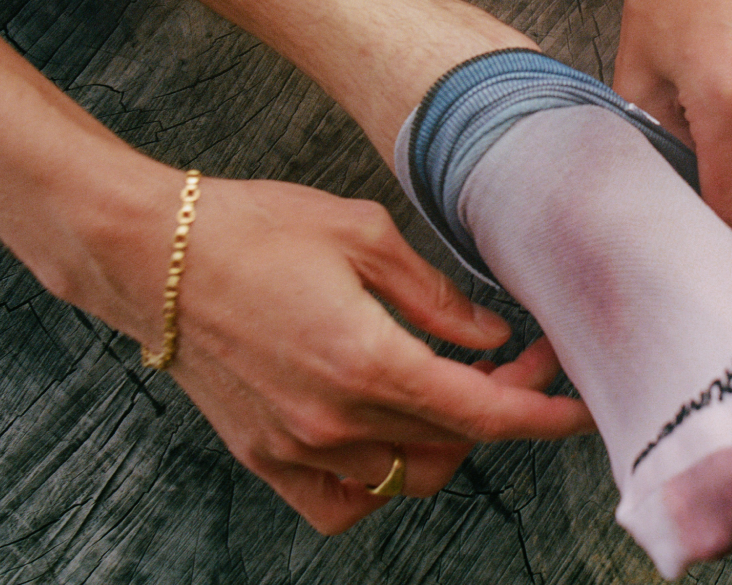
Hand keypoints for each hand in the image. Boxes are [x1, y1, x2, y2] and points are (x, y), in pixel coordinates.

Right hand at [78, 172, 593, 532]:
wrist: (150, 255)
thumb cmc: (251, 227)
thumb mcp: (362, 234)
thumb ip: (435, 295)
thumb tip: (489, 338)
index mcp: (367, 360)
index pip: (484, 414)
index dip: (543, 415)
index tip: (581, 407)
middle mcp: (334, 419)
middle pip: (454, 442)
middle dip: (500, 405)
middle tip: (514, 360)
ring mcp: (296, 447)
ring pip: (407, 477)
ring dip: (446, 440)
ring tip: (453, 388)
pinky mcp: (264, 457)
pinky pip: (344, 503)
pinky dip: (380, 483)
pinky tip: (390, 438)